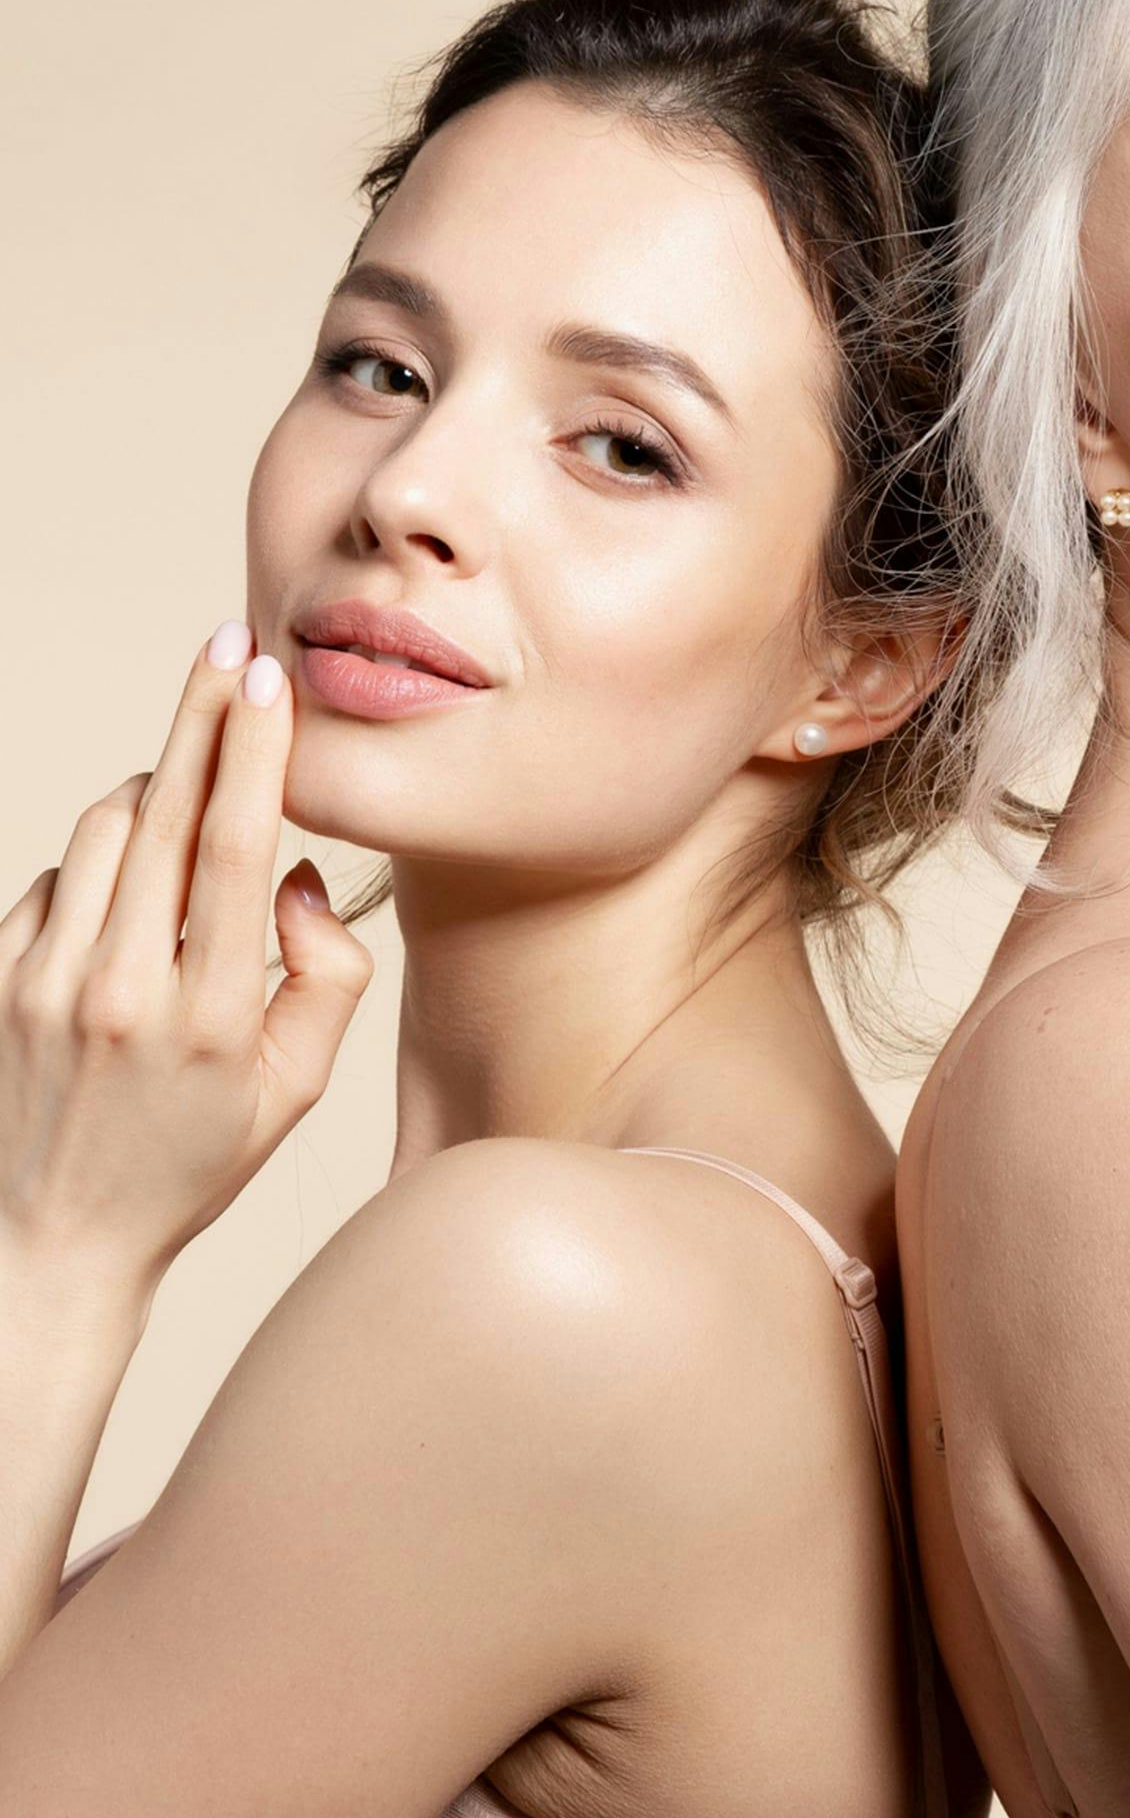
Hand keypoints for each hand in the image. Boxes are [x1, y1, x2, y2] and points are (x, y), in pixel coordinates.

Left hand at [0, 622, 373, 1294]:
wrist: (49, 1242)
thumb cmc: (190, 1162)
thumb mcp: (297, 1092)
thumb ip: (329, 977)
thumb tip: (299, 878)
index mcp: (212, 1017)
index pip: (239, 848)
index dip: (257, 751)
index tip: (270, 681)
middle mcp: (121, 990)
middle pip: (167, 810)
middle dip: (205, 714)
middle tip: (232, 643)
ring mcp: (44, 983)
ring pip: (105, 828)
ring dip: (157, 797)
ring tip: (194, 816)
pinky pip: (56, 874)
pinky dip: (102, 866)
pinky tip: (126, 910)